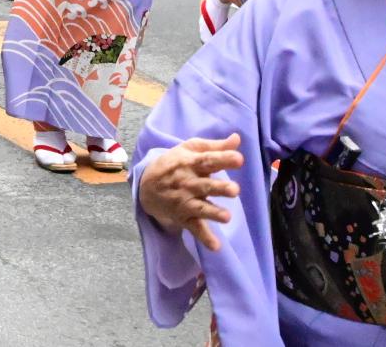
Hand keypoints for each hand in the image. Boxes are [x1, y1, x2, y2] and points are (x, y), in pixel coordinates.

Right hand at [137, 136, 244, 251]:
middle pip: (206, 185)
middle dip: (219, 188)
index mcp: (190, 163)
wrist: (146, 185)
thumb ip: (215, 146)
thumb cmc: (174, 164)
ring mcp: (185, 201)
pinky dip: (204, 238)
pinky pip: (194, 228)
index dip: (223, 159)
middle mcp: (188, 182)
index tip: (239, 159)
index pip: (208, 160)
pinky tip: (215, 247)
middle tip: (235, 190)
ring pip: (201, 208)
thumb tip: (237, 138)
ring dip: (213, 213)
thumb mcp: (189, 149)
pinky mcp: (184, 217)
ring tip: (226, 217)